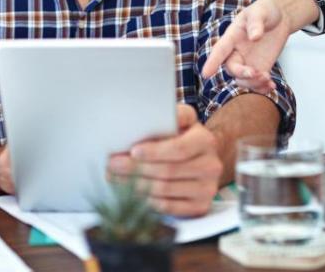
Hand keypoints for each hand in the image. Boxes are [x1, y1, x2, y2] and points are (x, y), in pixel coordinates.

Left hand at [107, 104, 221, 217]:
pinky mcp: (200, 206)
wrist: (201, 159)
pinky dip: (147, 201)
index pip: (178, 148)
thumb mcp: (178, 121)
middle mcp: (211, 165)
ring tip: (115, 178)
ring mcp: (207, 188)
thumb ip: (165, 117)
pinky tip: (132, 193)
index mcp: (205, 140)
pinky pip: (169, 207)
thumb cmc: (182, 137)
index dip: (155, 151)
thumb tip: (138, 119)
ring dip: (136, 185)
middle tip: (113, 165)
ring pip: (166, 190)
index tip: (133, 151)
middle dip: (136, 169)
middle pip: (169, 171)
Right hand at [201, 0, 313, 93]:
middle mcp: (237, 51)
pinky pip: (256, 83)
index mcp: (232, 36)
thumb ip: (256, 23)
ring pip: (242, 80)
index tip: (206, 74)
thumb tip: (254, 36)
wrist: (280, 16)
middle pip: (232, 68)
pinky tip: (271, 85)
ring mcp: (248, 61)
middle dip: (242, 74)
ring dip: (253, 84)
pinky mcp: (260, 68)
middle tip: (257, 73)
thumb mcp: (260, 12)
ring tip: (268, 80)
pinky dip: (262, 88)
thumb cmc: (265, 10)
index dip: (212, 62)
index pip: (220, 50)